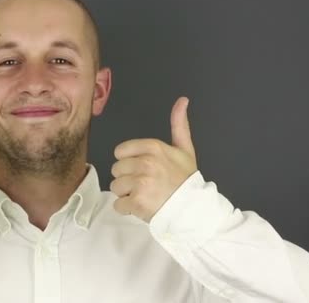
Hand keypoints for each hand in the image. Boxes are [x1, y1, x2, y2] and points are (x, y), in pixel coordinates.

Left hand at [110, 96, 197, 222]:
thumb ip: (179, 124)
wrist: (193, 208)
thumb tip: (182, 99)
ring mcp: (140, 182)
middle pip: (116, 169)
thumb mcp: (184, 149)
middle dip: (128, 178)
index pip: (120, 152)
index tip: (143, 169)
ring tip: (145, 195)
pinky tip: (142, 206)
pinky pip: (118, 204)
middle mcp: (145, 163)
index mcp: (153, 147)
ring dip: (126, 194)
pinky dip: (127, 209)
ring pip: (115, 187)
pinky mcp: (136, 201)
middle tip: (146, 184)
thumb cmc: (186, 180)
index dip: (129, 162)